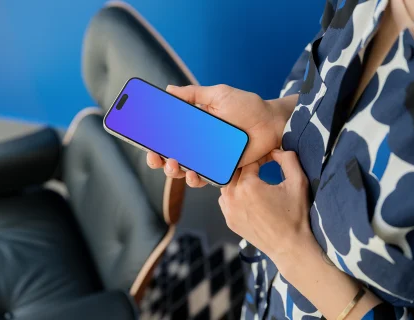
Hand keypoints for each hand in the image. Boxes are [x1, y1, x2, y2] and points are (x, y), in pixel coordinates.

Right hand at [146, 84, 295, 186]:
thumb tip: (168, 89)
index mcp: (194, 128)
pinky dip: (195, 178)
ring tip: (173, 163)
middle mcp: (198, 146)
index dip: (153, 140)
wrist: (272, 121)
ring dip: (173, 170)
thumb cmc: (247, 106)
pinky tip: (192, 173)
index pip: (168, 137)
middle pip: (170, 158)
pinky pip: (205, 178)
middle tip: (155, 155)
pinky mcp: (222, 170)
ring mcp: (209, 160)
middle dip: (157, 159)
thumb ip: (193, 94)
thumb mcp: (218, 95)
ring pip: (184, 171)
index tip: (141, 139)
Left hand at [218, 149, 312, 261]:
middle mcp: (233, 197)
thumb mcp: (298, 182)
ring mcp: (228, 210)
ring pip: (227, 185)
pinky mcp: (229, 220)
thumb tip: (275, 150)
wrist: (290, 246)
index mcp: (248, 186)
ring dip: (238, 180)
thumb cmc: (295, 216)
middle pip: (234, 171)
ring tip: (253, 181)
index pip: (248, 161)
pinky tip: (247, 196)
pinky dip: (233, 194)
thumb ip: (288, 159)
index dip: (260, 157)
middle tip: (260, 168)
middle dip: (246, 167)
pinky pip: (225, 199)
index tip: (269, 159)